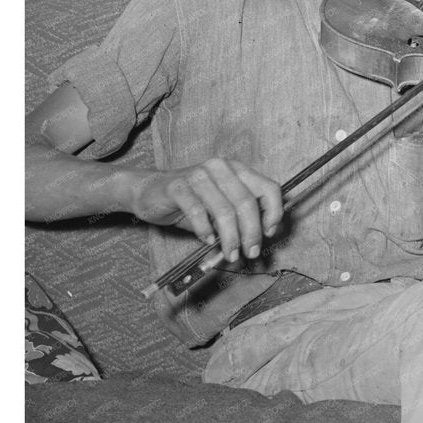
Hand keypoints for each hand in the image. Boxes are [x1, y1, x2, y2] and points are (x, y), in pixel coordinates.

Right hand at [131, 158, 282, 263]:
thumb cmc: (190, 201)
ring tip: (231, 254)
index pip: (269, 188)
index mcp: (237, 170)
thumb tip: (260, 238)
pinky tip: (207, 240)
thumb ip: (240, 217)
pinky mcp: (178, 186)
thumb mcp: (220, 207)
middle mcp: (221, 168)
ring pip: (224, 210)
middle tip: (251, 252)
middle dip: (252, 232)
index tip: (270, 233)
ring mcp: (199, 175)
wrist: (148, 191)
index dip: (274, 212)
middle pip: (247, 203)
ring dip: (230, 237)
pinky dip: (205, 230)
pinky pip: (197, 212)